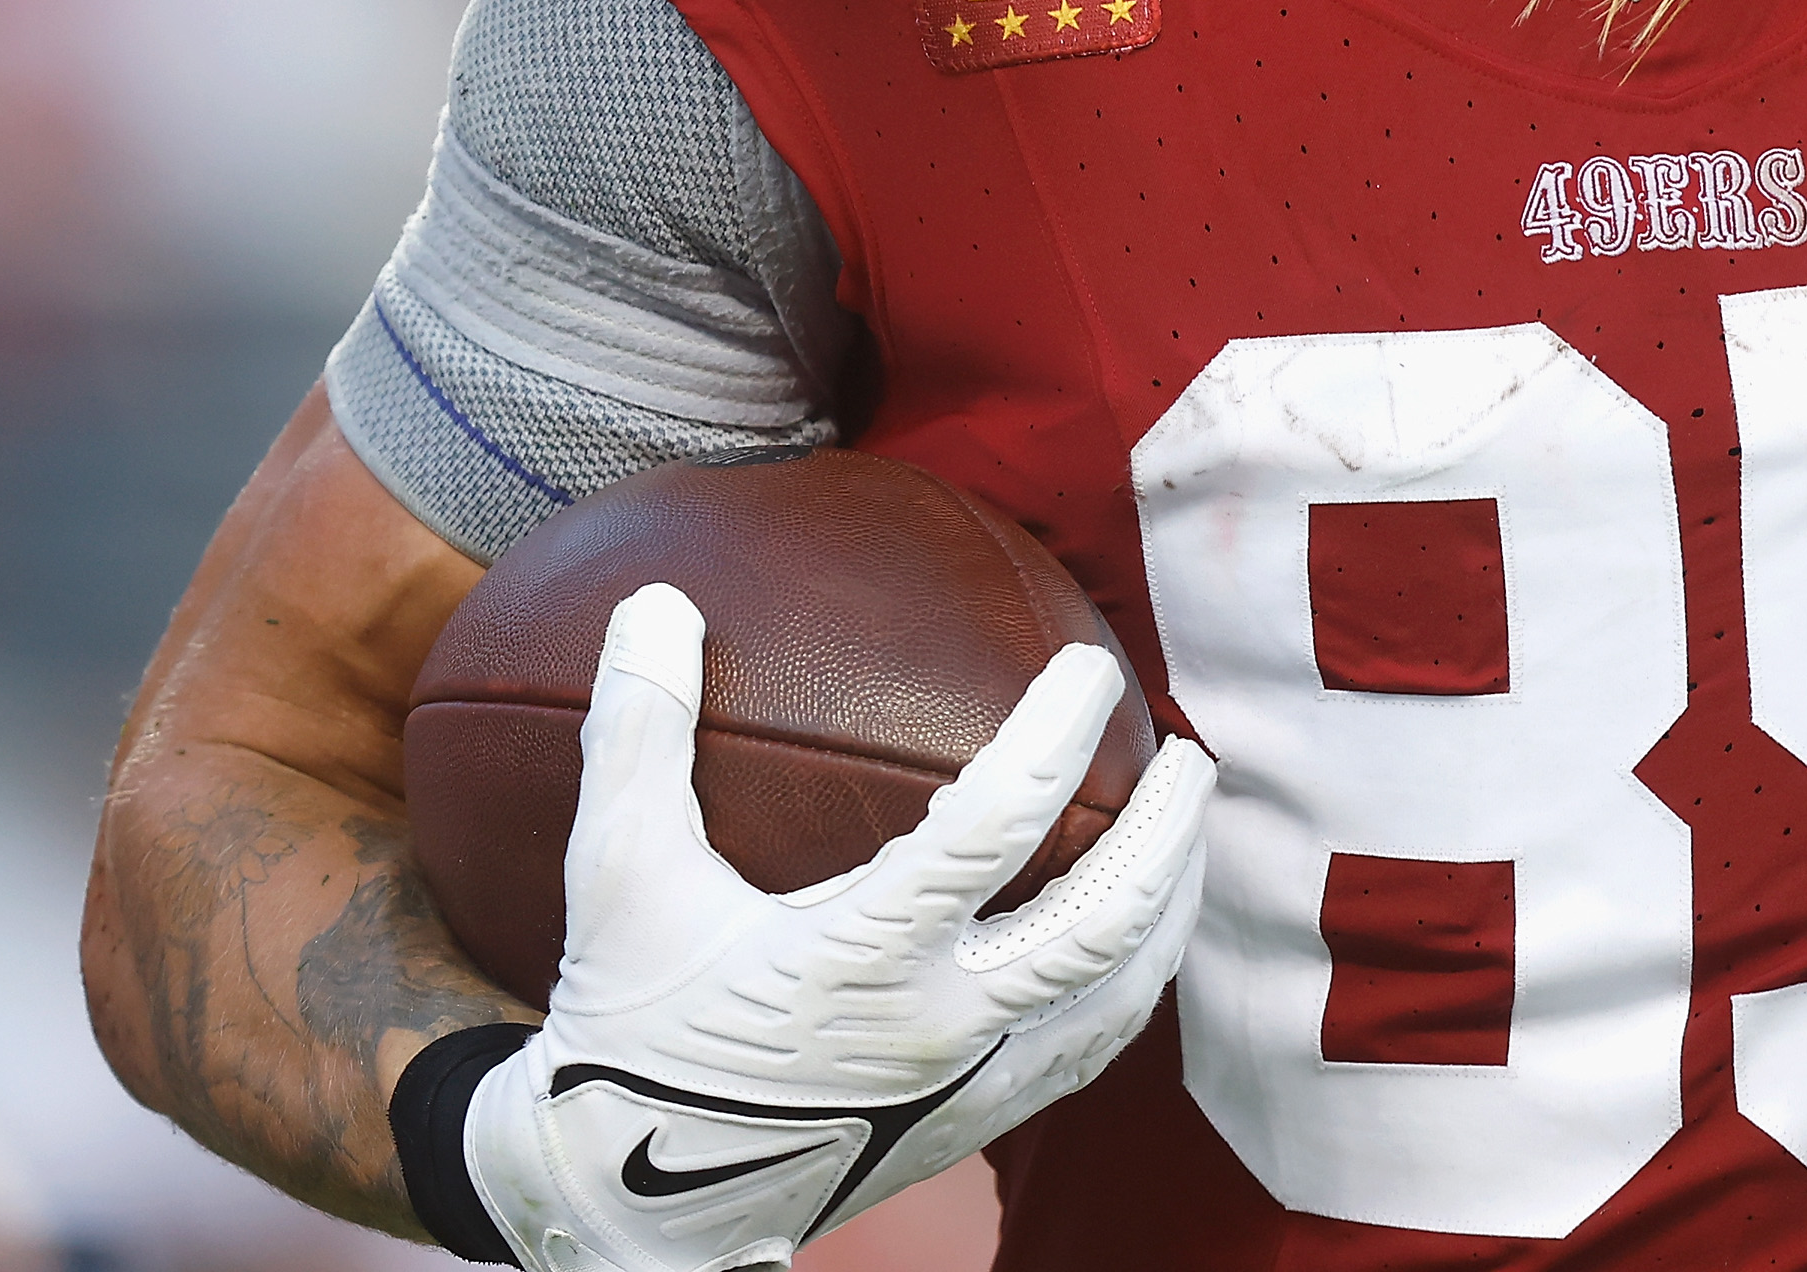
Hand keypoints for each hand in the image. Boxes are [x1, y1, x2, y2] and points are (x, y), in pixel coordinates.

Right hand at [460, 583, 1213, 1271]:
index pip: (993, 831)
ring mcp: (965, 1088)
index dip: (1055, 739)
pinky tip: (1135, 936)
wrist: (629, 1204)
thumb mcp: (614, 877)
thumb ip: (636, 738)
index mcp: (858, 960)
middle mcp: (933, 1029)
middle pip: (1101, 926)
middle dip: (1167, 836)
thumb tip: (656, 602)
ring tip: (1189, 834)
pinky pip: (1086, 1051)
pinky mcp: (973, 1127)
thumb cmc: (627, 1027)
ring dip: (1170, 908)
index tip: (1092, 669)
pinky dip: (1130, 980)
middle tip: (1192, 755)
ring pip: (1116, 996)